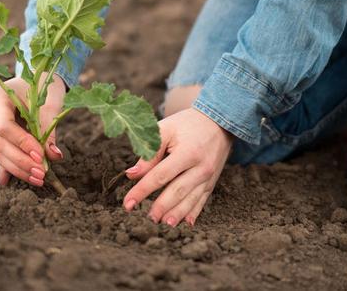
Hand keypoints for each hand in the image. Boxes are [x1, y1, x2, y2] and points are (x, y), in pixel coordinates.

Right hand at [0, 75, 65, 186]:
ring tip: (39, 179)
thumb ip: (49, 130)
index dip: (21, 144)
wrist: (39, 79)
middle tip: (42, 174)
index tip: (40, 156)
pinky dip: (8, 167)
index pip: (3, 126)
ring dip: (18, 168)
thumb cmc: (46, 87)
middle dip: (21, 161)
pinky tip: (7, 182)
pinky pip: (0, 153)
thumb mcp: (50, 105)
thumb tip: (53, 156)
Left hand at [123, 108, 231, 225]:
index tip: (128, 203)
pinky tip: (186, 223)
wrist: (218, 122)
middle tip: (148, 218)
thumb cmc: (187, 125)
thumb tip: (131, 174)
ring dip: (177, 213)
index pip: (161, 175)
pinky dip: (194, 213)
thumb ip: (150, 152)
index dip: (143, 190)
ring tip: (164, 223)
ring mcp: (208, 177)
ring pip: (191, 199)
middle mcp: (201, 167)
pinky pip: (202, 200)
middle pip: (178, 191)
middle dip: (161, 206)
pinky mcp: (212, 182)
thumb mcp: (167, 129)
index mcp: (187, 152)